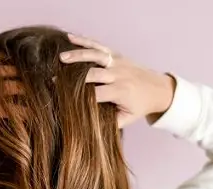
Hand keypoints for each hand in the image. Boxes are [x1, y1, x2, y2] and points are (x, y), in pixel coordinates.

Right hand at [60, 33, 175, 126]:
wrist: (158, 88)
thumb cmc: (140, 106)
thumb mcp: (128, 119)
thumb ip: (110, 122)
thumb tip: (89, 127)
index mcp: (120, 92)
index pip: (95, 94)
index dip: (78, 96)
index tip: (62, 98)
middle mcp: (118, 74)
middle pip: (93, 73)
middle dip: (74, 77)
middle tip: (54, 79)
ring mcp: (117, 62)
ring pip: (95, 55)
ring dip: (78, 55)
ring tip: (61, 57)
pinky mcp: (116, 54)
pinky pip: (99, 46)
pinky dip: (84, 40)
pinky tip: (70, 37)